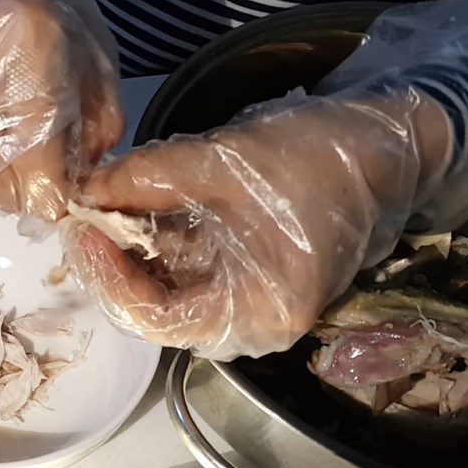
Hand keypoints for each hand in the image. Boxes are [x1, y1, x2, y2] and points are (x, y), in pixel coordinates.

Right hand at [0, 2, 122, 221]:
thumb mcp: (92, 39)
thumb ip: (99, 116)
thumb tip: (88, 170)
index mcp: (27, 84)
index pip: (43, 192)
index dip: (65, 195)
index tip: (76, 176)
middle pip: (7, 198)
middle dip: (36, 187)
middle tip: (50, 151)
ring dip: (6, 171)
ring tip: (17, 123)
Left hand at [63, 91, 451, 359]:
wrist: (383, 145)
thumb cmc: (315, 156)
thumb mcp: (223, 161)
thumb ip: (147, 177)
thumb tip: (86, 188)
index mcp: (256, 312)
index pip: (156, 320)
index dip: (109, 277)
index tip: (84, 228)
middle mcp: (251, 322)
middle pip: (159, 308)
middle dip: (115, 262)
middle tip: (86, 216)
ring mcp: (249, 301)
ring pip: (170, 287)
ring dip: (133, 249)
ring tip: (104, 205)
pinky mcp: (248, 276)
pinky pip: (191, 269)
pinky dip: (159, 240)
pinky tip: (138, 205)